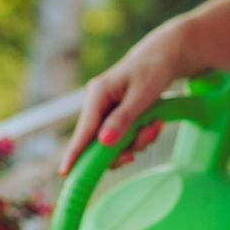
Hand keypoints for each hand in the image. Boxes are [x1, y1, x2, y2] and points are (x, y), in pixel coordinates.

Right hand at [58, 22, 183, 176]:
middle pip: (100, 142)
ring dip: (138, 140)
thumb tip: (104, 143)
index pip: (84, 130)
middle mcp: (96, 103)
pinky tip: (154, 122)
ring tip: (157, 124)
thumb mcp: (142, 95)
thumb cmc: (153, 70)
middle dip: (127, 145)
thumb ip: (123, 119)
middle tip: (151, 134)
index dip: (75, 154)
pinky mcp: (114, 115)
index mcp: (97, 94)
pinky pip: (123, 136)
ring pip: (114, 142)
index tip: (65, 173)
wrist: (165, 56)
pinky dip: (140, 135)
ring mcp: (104, 110)